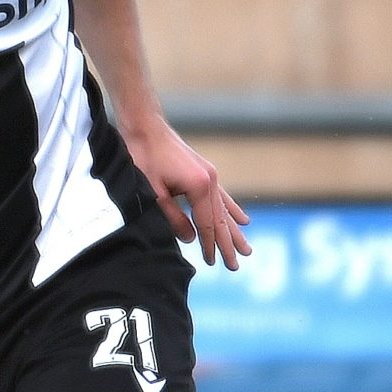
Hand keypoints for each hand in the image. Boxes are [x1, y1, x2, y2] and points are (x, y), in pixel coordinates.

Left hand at [126, 123, 250, 269]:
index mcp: (199, 186)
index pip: (206, 225)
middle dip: (229, 244)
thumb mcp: (154, 192)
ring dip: (234, 231)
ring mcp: (210, 175)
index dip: (209, 246)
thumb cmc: (144, 157)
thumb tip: (190, 239)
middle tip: (236, 265)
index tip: (214, 263)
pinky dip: (232, 210)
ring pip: (224, 210)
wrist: (145, 126)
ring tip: (247, 250)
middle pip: (221, 220)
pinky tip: (243, 220)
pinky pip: (222, 196)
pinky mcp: (205, 171)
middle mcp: (211, 181)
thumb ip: (173, 217)